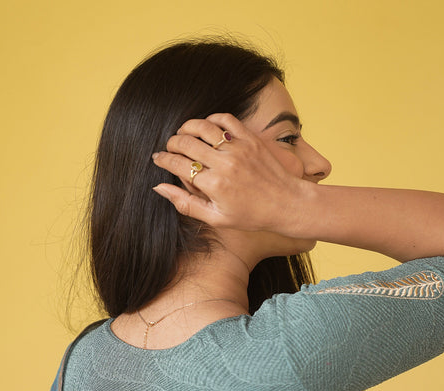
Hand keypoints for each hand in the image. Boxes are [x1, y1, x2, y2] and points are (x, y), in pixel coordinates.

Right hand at [152, 114, 307, 231]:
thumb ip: (186, 203)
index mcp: (213, 185)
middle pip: (185, 142)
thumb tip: (159, 187)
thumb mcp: (216, 218)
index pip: (177, 164)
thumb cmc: (250, 216)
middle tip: (169, 148)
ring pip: (202, 126)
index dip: (162, 160)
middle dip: (171, 143)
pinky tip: (206, 128)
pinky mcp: (250, 139)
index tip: (157, 159)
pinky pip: (225, 120)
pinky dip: (211, 120)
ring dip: (187, 128)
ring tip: (183, 135)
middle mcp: (224, 163)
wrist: (285, 204)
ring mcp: (238, 148)